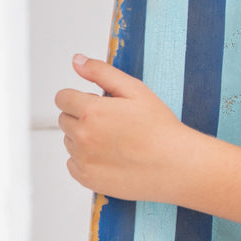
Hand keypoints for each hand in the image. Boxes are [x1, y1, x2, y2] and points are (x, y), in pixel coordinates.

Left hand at [55, 55, 192, 202]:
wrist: (177, 165)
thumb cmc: (160, 127)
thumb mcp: (136, 90)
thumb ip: (101, 72)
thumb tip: (77, 61)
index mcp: (91, 111)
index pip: (63, 98)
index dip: (81, 98)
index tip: (99, 104)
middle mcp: (82, 136)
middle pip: (65, 119)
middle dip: (82, 117)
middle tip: (113, 123)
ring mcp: (83, 159)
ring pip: (69, 142)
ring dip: (84, 139)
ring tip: (116, 142)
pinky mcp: (87, 179)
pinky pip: (73, 164)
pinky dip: (86, 160)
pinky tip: (111, 157)